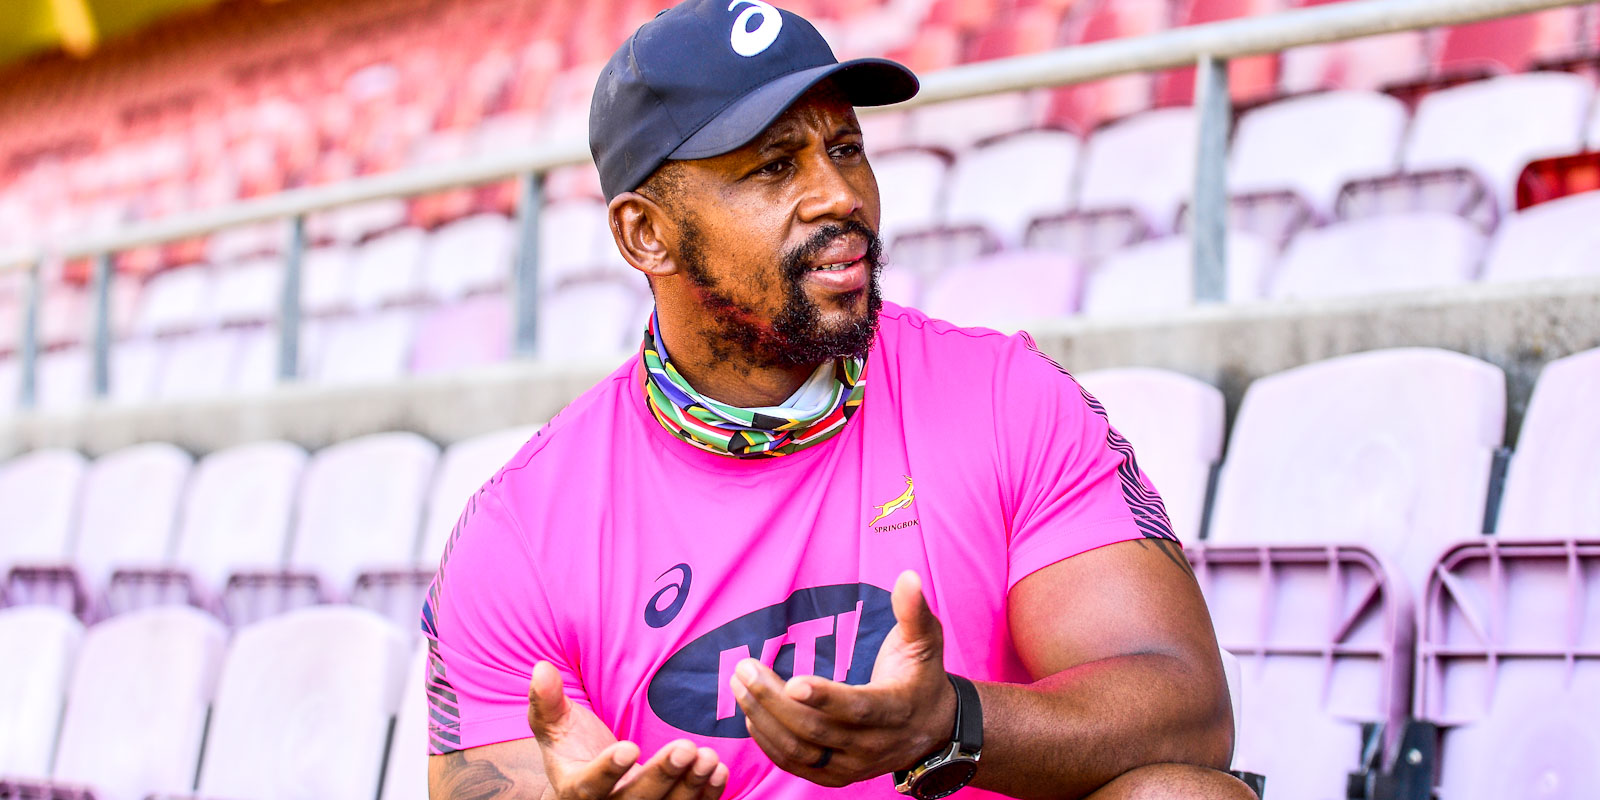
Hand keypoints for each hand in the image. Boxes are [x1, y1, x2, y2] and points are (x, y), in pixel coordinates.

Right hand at [528, 660, 729, 798]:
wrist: (593, 779)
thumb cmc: (573, 747)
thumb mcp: (555, 725)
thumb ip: (546, 701)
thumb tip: (541, 669)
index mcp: (575, 790)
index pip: (589, 788)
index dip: (608, 771)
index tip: (629, 748)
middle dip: (662, 776)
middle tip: (686, 748)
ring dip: (690, 786)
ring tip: (707, 757)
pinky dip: (706, 795)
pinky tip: (718, 772)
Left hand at [730, 571, 957, 787]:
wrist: (933, 730)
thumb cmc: (922, 677)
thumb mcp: (924, 642)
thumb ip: (914, 611)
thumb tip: (908, 577)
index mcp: (894, 710)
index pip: (857, 708)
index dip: (825, 697)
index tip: (792, 681)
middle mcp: (873, 745)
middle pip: (815, 730)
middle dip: (774, 700)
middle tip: (745, 669)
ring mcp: (852, 765)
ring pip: (799, 750)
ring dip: (763, 719)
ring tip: (740, 685)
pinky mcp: (836, 775)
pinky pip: (795, 764)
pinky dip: (769, 741)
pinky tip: (751, 713)